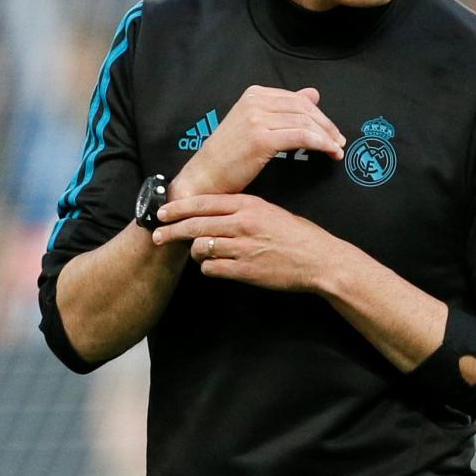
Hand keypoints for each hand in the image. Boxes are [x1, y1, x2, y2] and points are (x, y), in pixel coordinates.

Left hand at [152, 193, 347, 292]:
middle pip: (195, 225)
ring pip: (201, 248)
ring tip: (197, 254)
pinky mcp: (245, 271)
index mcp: (248, 205)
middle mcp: (242, 224)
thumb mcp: (270, 211)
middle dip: (171, 231)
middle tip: (157, 235)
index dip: (179, 208)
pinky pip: (213, 269)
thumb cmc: (297, 235)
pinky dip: (209, 268)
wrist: (318, 259)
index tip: (162, 212)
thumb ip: (241, 210)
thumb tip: (214, 214)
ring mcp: (243, 248)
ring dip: (195, 253)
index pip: (204, 203)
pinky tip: (214, 267)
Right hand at [172, 86, 345, 197]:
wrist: (206, 176)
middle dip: (327, 126)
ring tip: (337, 150)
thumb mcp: (256, 124)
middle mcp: (255, 101)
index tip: (332, 131)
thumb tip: (313, 93)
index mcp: (254, 93)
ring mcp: (257, 117)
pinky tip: (329, 153)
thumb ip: (283, 108)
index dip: (320, 115)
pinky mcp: (262, 137)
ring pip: (306, 122)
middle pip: (304, 109)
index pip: (297, 99)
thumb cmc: (230, 156)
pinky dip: (321, 144)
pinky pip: (302, 136)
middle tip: (340, 141)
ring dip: (327, 137)